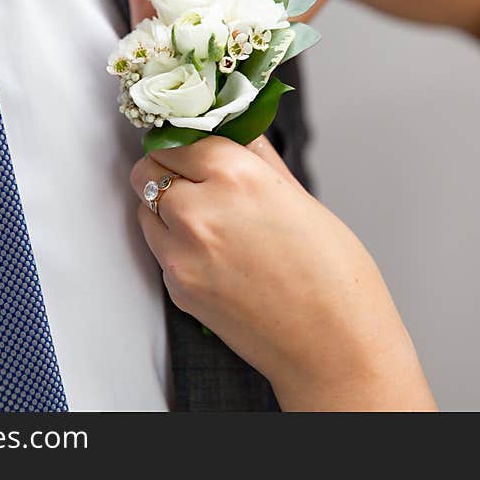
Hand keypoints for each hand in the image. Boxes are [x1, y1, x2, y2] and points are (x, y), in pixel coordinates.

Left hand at [130, 136, 435, 410]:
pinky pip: (161, 251)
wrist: (333, 346)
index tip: (197, 152)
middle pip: (148, 171)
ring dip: (165, 208)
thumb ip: (257, 159)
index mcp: (234, 175)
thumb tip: (238, 132)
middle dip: (167, 172)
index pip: (181, 141)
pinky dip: (177, 246)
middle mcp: (198, 209)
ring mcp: (180, 253)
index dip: (191, 147)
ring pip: (145, 210)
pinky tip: (215, 257)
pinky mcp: (176, 287)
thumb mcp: (298, 197)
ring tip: (207, 222)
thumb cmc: (333, 274)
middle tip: (193, 182)